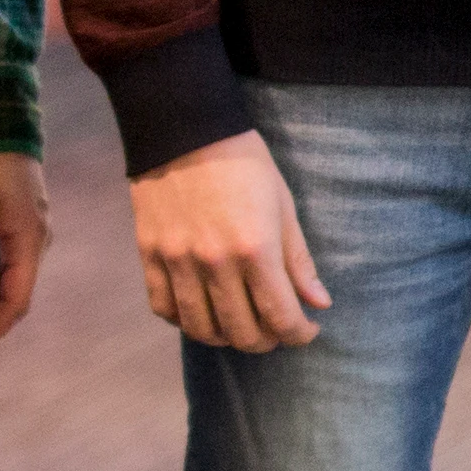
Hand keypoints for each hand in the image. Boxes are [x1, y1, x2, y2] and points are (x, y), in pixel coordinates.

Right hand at [134, 130, 331, 351]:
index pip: (280, 316)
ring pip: (201, 328)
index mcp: (255, 248)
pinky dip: (185, 321)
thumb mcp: (283, 206)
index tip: (307, 330)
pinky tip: (203, 313)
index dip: (299, 334)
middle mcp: (214, 262)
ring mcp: (177, 261)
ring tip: (241, 326)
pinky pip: (164, 308)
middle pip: (241, 332)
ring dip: (226, 338)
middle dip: (266, 341)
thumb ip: (299, 260)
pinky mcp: (150, 256)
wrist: (184, 129)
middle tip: (276, 329)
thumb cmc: (244, 163)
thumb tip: (320, 303)